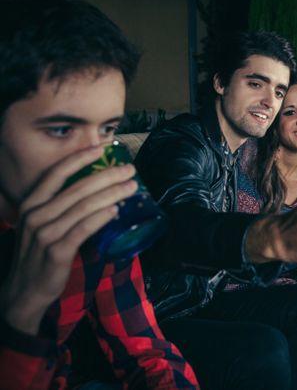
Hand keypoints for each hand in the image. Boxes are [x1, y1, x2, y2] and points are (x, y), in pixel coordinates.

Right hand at [0, 146, 137, 334]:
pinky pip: (83, 229)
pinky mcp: (56, 251)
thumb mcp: (43, 224)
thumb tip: (95, 188)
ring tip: (131, 187)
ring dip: (111, 194)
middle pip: (77, 188)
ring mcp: (45, 233)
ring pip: (84, 207)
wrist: (23, 290)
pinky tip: (116, 211)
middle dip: (107, 175)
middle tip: (130, 170)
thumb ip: (61, 206)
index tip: (102, 147)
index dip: (80, 158)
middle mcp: (36, 214)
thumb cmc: (38, 253)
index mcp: (32, 203)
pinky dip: (100, 218)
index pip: (57, 173)